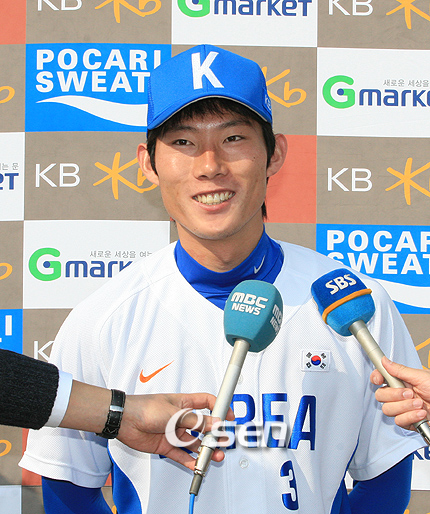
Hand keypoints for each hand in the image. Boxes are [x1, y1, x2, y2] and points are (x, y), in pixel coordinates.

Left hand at [117, 393, 234, 469]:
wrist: (125, 420)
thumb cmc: (145, 408)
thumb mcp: (175, 413)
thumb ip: (196, 421)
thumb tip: (215, 423)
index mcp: (184, 403)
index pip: (207, 403)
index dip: (219, 408)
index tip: (228, 416)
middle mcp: (181, 418)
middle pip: (203, 426)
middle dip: (214, 434)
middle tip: (223, 442)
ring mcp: (174, 432)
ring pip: (194, 443)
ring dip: (204, 450)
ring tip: (213, 456)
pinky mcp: (166, 445)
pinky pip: (181, 454)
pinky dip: (189, 460)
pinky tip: (196, 464)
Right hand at [370, 356, 429, 430]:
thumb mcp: (421, 376)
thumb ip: (400, 370)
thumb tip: (384, 361)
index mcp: (401, 381)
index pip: (380, 378)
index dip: (376, 378)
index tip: (379, 380)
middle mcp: (400, 395)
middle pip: (381, 396)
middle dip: (394, 395)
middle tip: (409, 393)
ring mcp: (403, 408)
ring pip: (388, 410)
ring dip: (404, 407)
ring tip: (419, 403)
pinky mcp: (408, 421)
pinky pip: (399, 421)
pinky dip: (411, 417)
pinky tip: (421, 413)